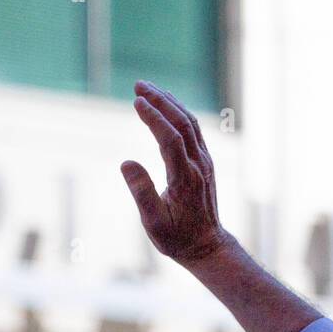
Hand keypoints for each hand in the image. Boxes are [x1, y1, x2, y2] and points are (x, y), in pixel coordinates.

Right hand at [120, 80, 229, 265]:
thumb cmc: (177, 239)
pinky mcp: (204, 163)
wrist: (207, 246)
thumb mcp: (154, 223)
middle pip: (182, 123)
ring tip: (148, 88)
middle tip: (138, 84)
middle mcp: (198, 166)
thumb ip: (141, 192)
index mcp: (184, 179)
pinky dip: (179, 113)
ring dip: (170, 102)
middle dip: (160, 101)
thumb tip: (125, 162)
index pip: (170, 139)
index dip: (154, 118)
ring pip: (190, 123)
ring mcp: (204, 162)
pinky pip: (194, 130)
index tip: (136, 101)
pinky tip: (166, 106)